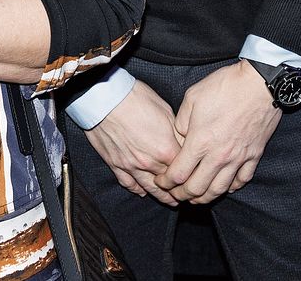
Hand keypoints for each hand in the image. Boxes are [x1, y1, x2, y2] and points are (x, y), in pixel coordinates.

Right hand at [84, 80, 183, 205]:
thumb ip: (176, 132)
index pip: (184, 169)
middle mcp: (149, 162)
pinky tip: (142, 192)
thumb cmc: (135, 98)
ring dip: (162, 196)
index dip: (191, 173)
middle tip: (187, 194)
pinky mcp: (115, 164)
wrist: (105, 98)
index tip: (196, 175)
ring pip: (149, 188)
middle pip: (168, 182)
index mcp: (165, 149)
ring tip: (171, 202)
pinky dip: (136, 189)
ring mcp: (131, 166)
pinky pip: (128, 183)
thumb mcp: (165, 111)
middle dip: (179, 189)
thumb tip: (183, 143)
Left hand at [157, 61, 280, 203]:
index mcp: (200, 141)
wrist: (259, 83)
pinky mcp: (254, 156)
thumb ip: (181, 122)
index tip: (161, 181)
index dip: (166, 182)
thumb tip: (179, 137)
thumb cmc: (225, 87)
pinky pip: (241, 181)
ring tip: (196, 197)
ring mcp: (238, 158)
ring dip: (204, 198)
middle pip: (196, 189)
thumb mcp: (193, 97)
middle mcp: (218, 155)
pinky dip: (231, 187)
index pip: (178, 174)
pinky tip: (224, 186)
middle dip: (181, 195)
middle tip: (175, 194)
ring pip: (219, 190)